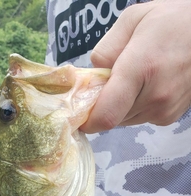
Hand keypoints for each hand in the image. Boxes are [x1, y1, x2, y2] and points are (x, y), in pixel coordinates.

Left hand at [80, 0, 190, 132]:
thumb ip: (105, 49)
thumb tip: (93, 77)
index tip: (79, 111)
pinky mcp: (169, 118)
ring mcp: (164, 111)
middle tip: (109, 82)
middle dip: (102, 105)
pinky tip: (146, 87)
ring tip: (133, 80)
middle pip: (111, 119)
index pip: (105, 115)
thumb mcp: (133, 20)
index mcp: (141, 69)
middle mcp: (155, 97)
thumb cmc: (171, 22)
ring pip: (123, 121)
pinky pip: (138, 119)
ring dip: (118, 106)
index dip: (87, 120)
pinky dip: (133, 108)